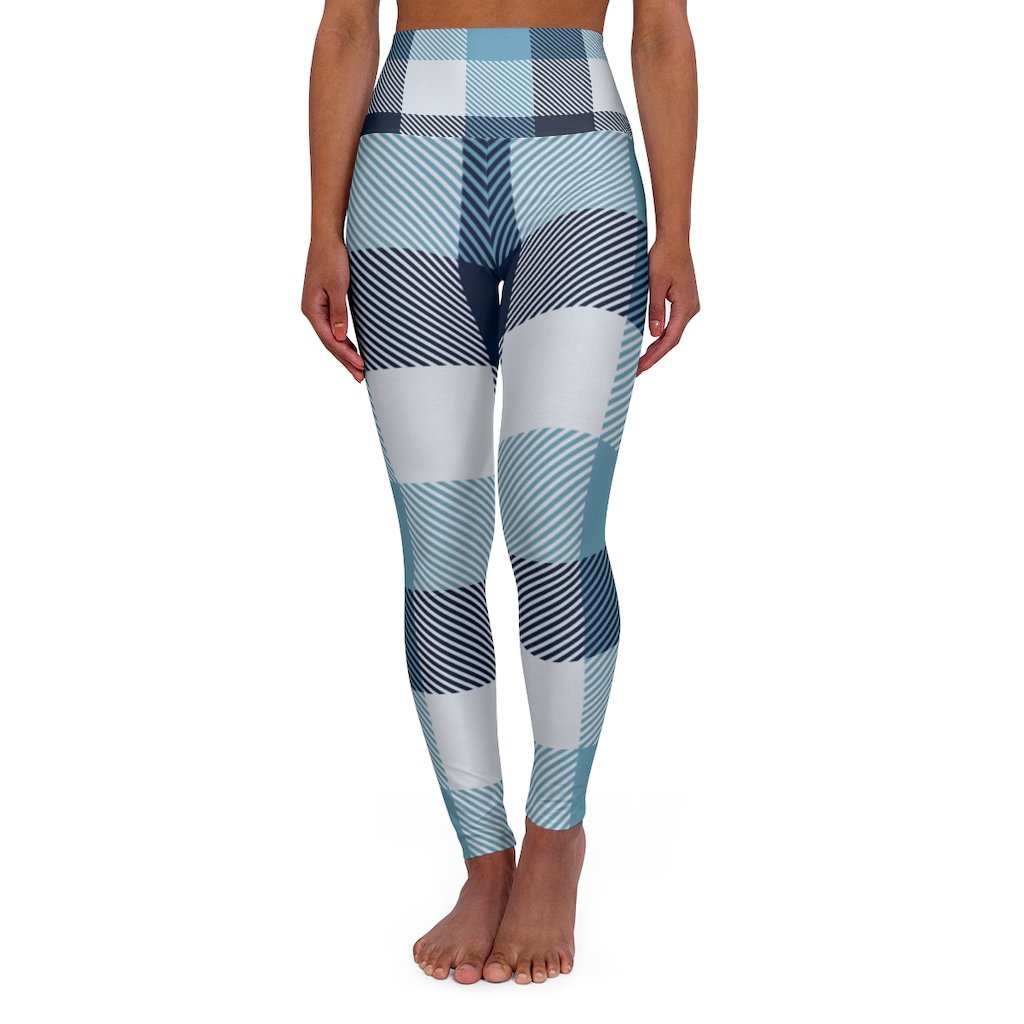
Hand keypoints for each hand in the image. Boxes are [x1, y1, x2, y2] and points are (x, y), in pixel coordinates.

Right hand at [301, 236, 364, 382]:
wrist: (327, 238)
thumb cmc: (332, 258)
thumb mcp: (337, 285)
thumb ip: (339, 312)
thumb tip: (340, 336)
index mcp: (312, 309)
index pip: (330, 339)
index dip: (346, 355)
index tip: (361, 366)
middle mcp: (312, 311)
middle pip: (330, 342)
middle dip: (345, 360)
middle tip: (360, 377)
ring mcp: (317, 308)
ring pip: (331, 337)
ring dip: (344, 353)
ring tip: (358, 369)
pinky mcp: (325, 303)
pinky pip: (333, 327)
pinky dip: (343, 340)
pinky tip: (351, 348)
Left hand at [639, 239, 699, 375]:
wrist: (675, 240)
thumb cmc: (664, 257)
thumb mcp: (655, 284)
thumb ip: (655, 309)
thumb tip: (655, 334)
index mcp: (685, 306)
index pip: (670, 339)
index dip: (655, 356)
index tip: (641, 367)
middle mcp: (691, 308)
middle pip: (672, 340)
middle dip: (655, 356)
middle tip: (637, 369)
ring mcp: (689, 305)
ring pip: (673, 333)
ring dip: (658, 348)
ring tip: (642, 360)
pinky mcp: (684, 301)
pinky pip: (674, 324)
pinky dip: (663, 335)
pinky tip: (652, 343)